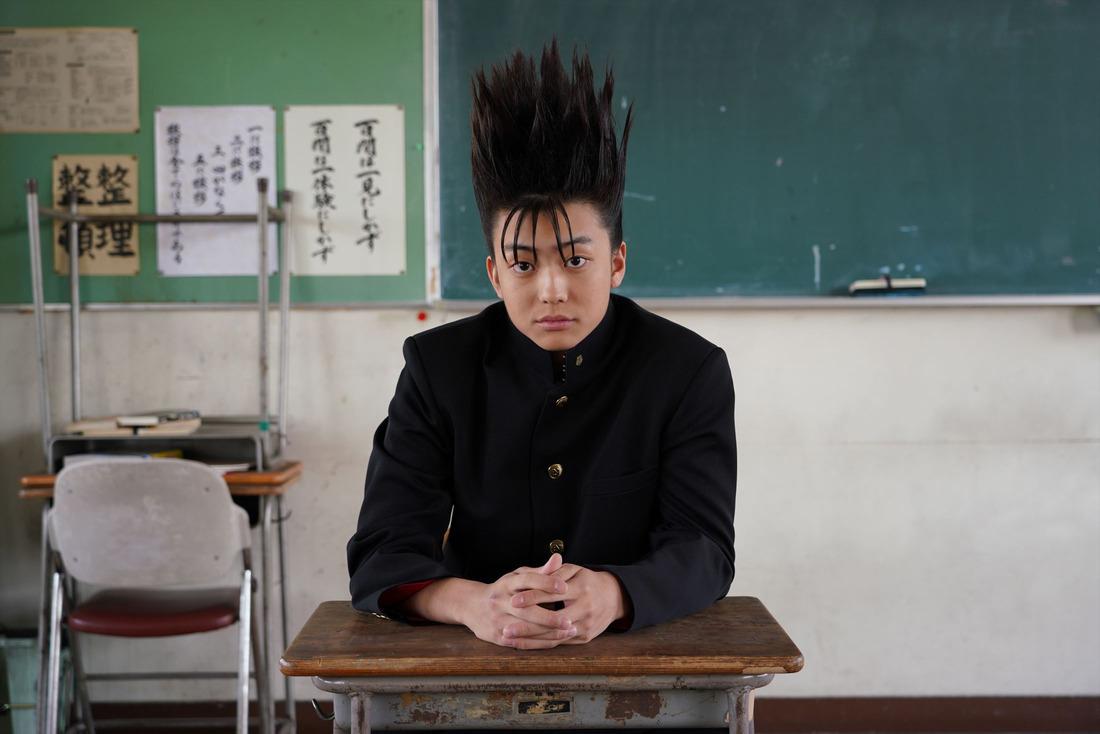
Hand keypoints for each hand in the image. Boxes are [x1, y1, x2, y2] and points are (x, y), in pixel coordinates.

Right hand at [459, 553, 577, 648]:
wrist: (471, 606)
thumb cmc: (504, 589)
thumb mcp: (518, 576)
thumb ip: (540, 571)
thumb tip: (559, 558)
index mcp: (507, 583)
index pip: (527, 580)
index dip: (546, 583)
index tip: (565, 587)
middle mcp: (501, 601)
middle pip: (526, 610)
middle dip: (549, 617)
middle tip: (570, 620)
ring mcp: (498, 620)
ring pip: (526, 629)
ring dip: (549, 632)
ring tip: (570, 630)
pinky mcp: (498, 636)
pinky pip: (523, 642)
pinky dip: (541, 642)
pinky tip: (558, 639)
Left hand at [510, 563, 628, 644]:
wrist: (615, 597)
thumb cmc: (588, 581)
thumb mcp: (574, 571)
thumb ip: (555, 572)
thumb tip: (536, 573)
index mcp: (582, 588)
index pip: (552, 593)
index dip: (533, 597)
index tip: (513, 601)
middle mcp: (586, 608)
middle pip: (552, 620)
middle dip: (528, 626)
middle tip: (506, 628)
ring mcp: (586, 625)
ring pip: (555, 636)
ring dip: (531, 639)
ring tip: (510, 639)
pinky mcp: (585, 637)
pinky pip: (559, 643)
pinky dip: (540, 644)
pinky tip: (524, 644)